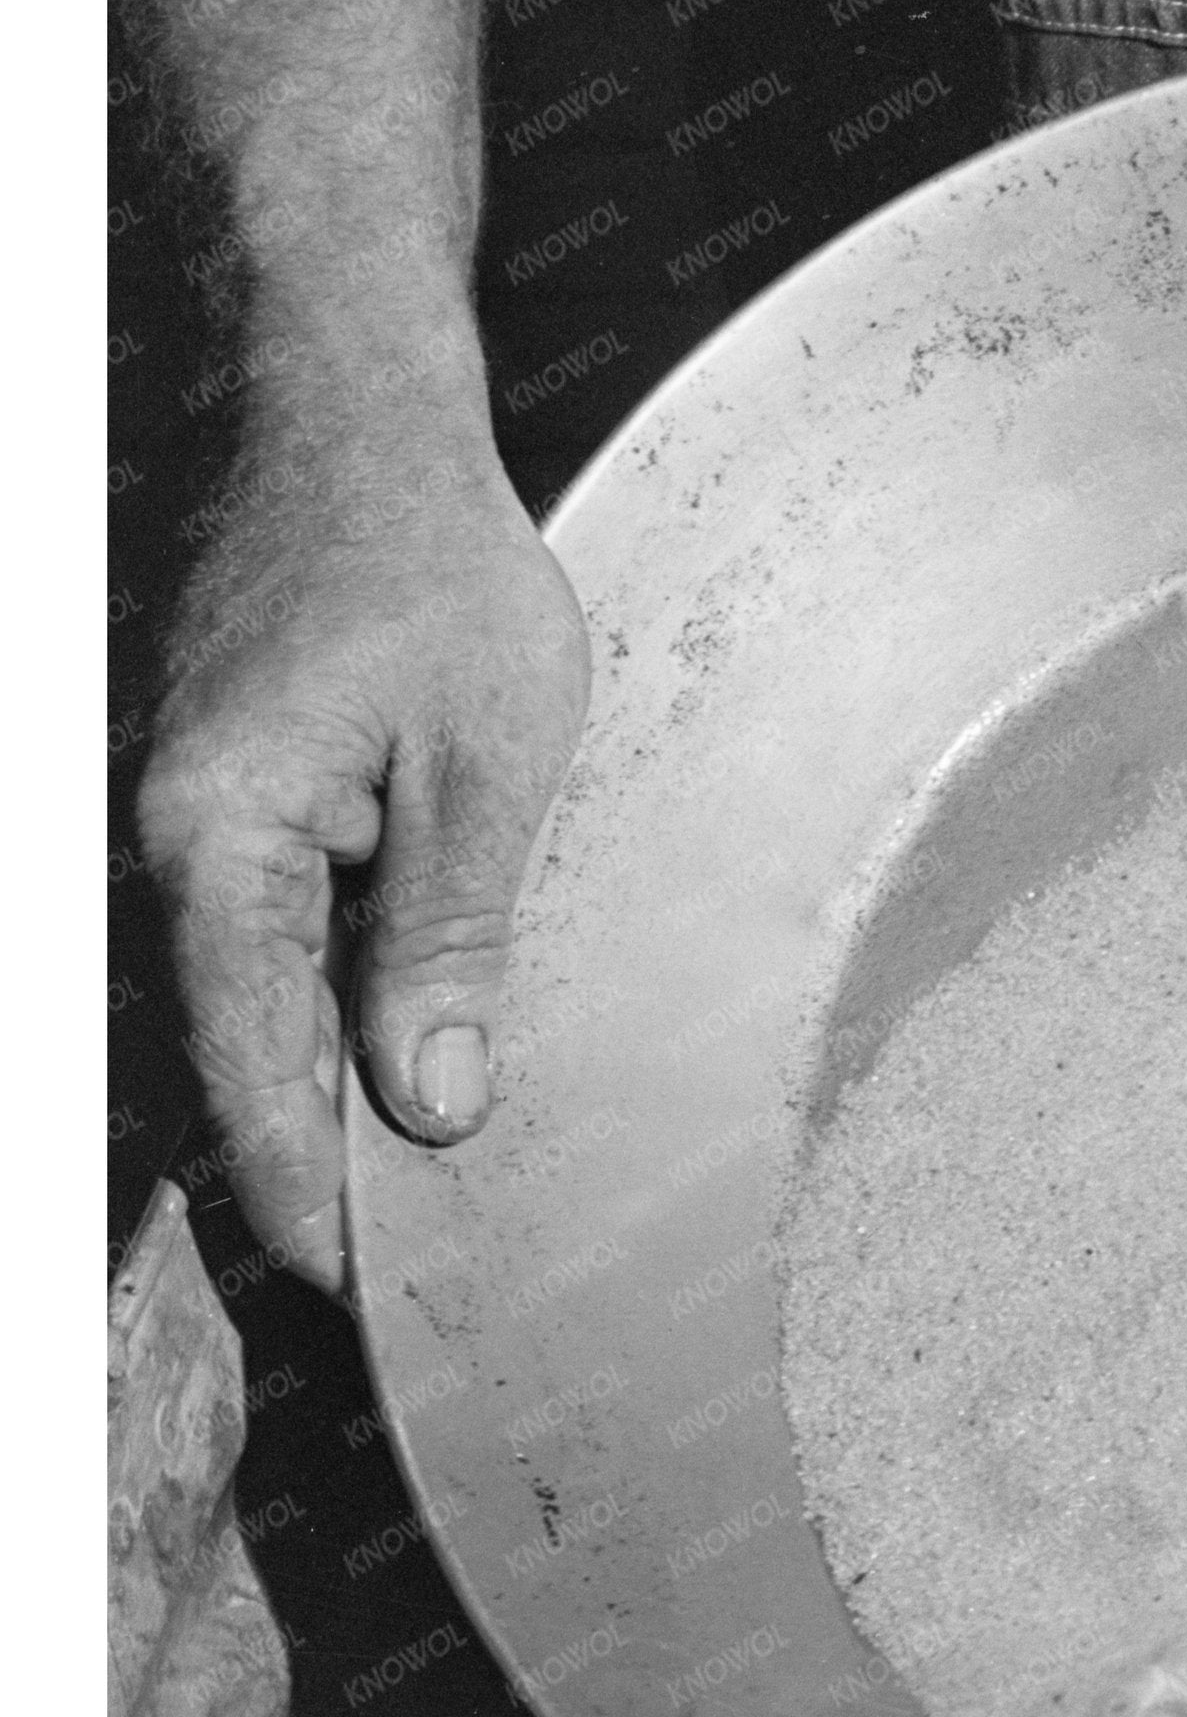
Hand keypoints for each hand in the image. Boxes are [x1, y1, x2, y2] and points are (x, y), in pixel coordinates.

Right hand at [131, 381, 589, 1292]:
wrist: (351, 425)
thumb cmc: (431, 565)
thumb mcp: (486, 763)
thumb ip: (447, 940)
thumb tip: (430, 1106)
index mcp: (213, 836)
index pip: (248, 1058)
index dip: (305, 1185)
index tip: (353, 1289)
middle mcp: (169, 838)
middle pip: (234, 1049)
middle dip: (311, 1168)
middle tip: (397, 1291)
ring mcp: (189, 820)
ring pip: (248, 1005)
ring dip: (319, 1100)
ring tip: (409, 1216)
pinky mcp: (229, 800)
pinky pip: (263, 944)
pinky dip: (319, 1019)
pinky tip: (392, 1080)